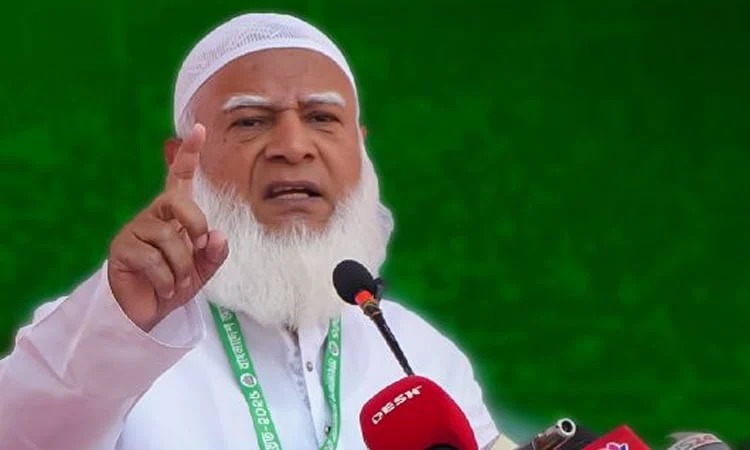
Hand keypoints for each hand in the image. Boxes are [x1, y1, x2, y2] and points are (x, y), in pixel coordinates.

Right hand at [107, 123, 228, 330]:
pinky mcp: (121, 249)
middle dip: (196, 224)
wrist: (146, 313)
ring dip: (182, 266)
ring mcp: (134, 231)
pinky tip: (164, 288)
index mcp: (174, 215)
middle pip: (177, 202)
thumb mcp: (202, 270)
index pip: (179, 178)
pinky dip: (166, 279)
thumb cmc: (174, 284)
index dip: (188, 154)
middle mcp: (153, 216)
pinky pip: (152, 259)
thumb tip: (218, 235)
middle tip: (200, 246)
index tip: (198, 129)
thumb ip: (214, 253)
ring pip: (168, 237)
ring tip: (179, 283)